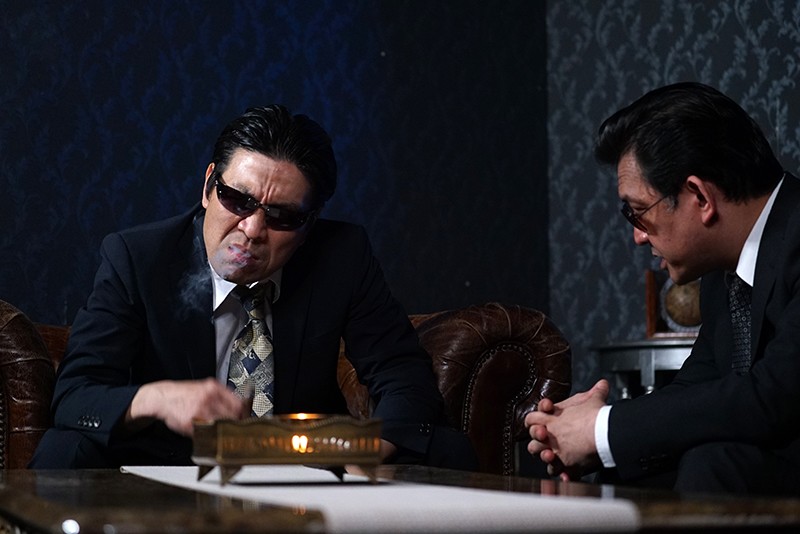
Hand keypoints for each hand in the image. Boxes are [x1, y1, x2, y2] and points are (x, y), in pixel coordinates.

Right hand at [127, 378, 248, 435]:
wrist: (163, 397)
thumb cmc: (186, 394)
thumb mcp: (206, 388)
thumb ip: (222, 397)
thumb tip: (240, 409)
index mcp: (214, 388)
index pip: (238, 404)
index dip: (243, 415)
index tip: (245, 421)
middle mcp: (209, 397)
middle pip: (231, 416)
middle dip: (234, 424)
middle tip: (234, 430)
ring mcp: (199, 410)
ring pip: (219, 425)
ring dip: (221, 430)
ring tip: (218, 431)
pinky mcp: (190, 422)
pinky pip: (205, 432)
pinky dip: (207, 434)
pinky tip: (204, 431)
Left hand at [525, 379, 609, 479]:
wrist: (604, 433)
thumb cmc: (596, 415)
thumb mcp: (594, 399)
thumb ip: (596, 391)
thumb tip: (602, 384)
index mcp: (550, 419)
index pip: (530, 419)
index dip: (535, 420)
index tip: (542, 421)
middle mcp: (550, 437)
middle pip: (532, 442)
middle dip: (538, 442)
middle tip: (547, 440)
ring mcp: (557, 452)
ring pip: (542, 458)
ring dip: (547, 458)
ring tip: (555, 456)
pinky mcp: (567, 466)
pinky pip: (559, 473)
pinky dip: (563, 474)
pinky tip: (567, 474)